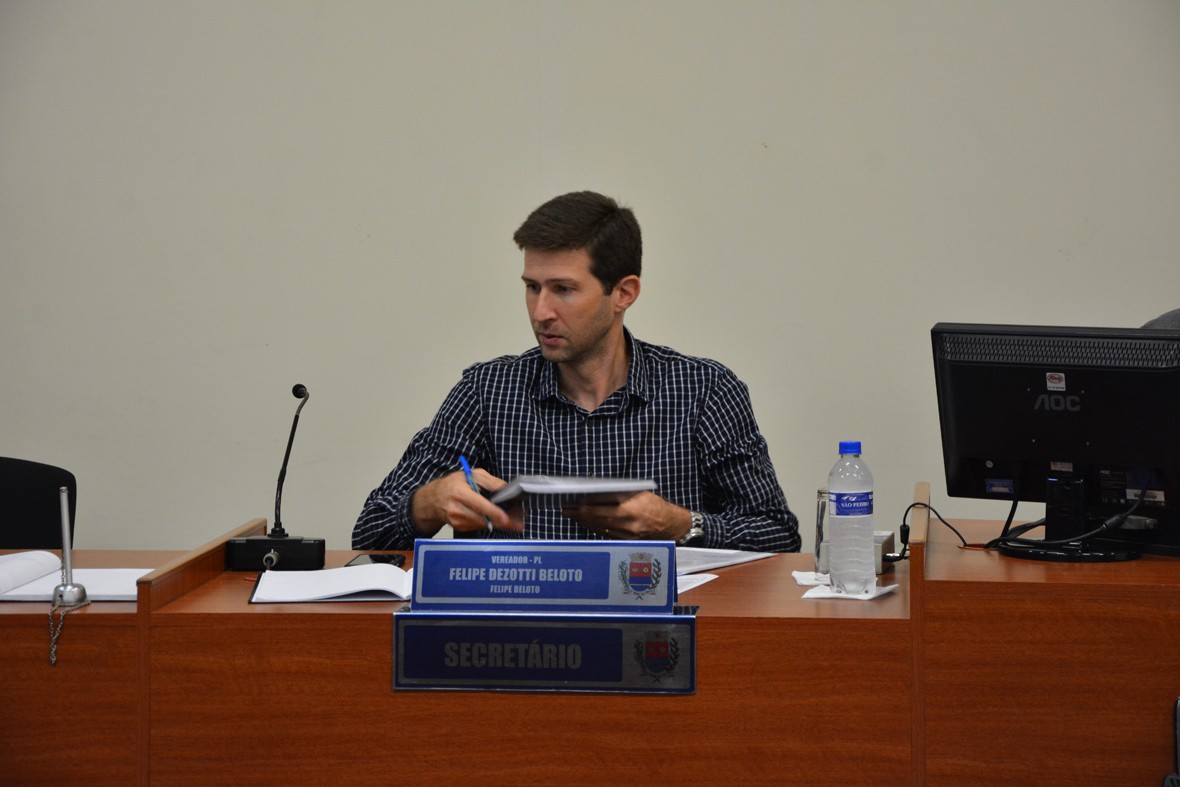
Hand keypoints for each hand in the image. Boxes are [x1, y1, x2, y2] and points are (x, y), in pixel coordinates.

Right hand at [410, 468, 522, 536]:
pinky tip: (497, 519)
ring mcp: (457, 521)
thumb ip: (490, 481)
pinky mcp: (460, 527)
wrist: (434, 499)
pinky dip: (489, 523)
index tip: (506, 518)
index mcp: (459, 493)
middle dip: (503, 521)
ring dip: (499, 523)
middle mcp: (457, 509)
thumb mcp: (472, 475)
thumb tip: (507, 489)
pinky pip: (479, 526)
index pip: (479, 505)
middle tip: (520, 522)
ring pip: (483, 524)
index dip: (493, 512)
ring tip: (514, 520)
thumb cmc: (454, 484)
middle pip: (484, 519)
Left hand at [563, 492, 690, 540]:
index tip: (572, 501)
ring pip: (598, 527)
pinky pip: (605, 534)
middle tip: (566, 509)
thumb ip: (619, 494)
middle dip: (579, 514)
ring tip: (572, 515)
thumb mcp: (639, 493)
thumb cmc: (654, 505)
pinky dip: (593, 527)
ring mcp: (625, 534)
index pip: (600, 505)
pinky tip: (586, 523)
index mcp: (629, 507)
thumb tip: (596, 492)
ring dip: (583, 521)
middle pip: (595, 518)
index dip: (584, 504)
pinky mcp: (625, 541)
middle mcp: (626, 522)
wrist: (670, 525)